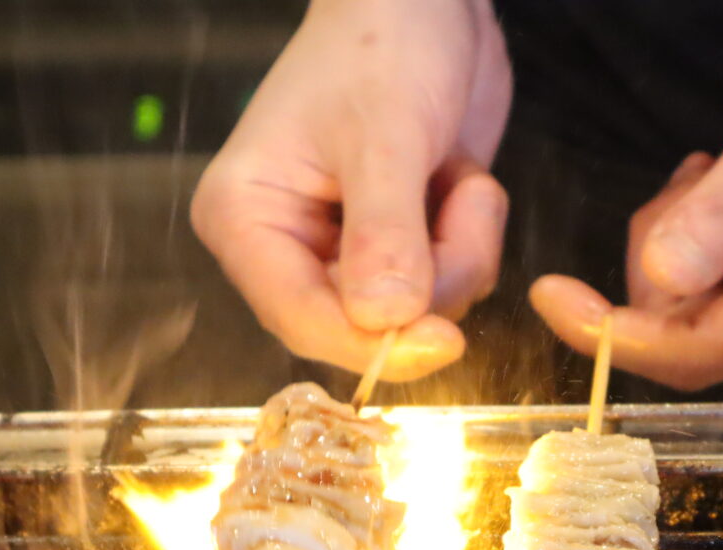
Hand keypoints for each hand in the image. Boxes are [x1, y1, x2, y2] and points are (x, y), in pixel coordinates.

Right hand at [192, 0, 510, 380]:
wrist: (428, 1)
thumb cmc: (383, 41)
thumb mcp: (385, 133)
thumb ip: (384, 231)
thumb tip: (382, 320)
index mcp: (247, 219)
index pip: (300, 320)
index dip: (374, 343)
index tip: (444, 340)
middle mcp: (289, 247)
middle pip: (365, 329)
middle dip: (430, 279)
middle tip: (455, 202)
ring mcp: (348, 253)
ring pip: (419, 315)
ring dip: (462, 252)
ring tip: (455, 177)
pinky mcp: (401, 249)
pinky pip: (451, 289)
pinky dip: (474, 240)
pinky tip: (460, 180)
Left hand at [531, 13, 722, 390]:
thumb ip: (721, 215)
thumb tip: (656, 282)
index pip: (695, 352)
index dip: (612, 333)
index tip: (549, 296)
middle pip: (689, 337)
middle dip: (657, 267)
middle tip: (691, 179)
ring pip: (702, 313)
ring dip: (684, 247)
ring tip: (719, 173)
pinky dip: (707, 245)